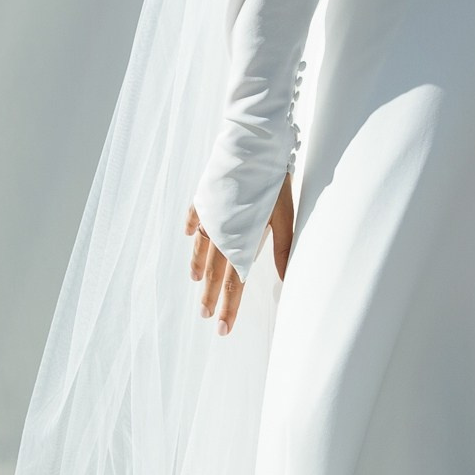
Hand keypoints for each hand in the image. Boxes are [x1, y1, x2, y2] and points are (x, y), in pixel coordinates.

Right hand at [184, 175, 295, 334]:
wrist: (249, 146)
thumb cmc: (271, 181)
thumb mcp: (283, 217)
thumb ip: (282, 249)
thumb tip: (286, 278)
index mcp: (239, 241)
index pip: (234, 283)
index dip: (230, 308)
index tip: (223, 329)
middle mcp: (220, 232)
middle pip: (214, 272)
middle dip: (211, 296)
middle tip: (205, 316)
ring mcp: (209, 214)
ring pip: (201, 247)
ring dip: (199, 267)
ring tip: (196, 282)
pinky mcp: (204, 196)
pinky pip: (195, 216)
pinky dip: (192, 228)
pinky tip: (188, 235)